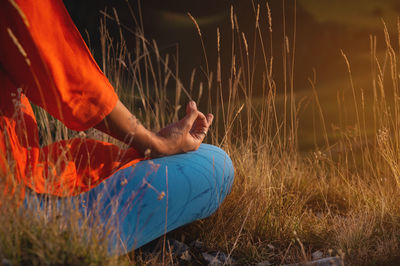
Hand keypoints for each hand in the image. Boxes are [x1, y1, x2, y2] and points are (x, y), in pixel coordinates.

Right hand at [95, 100, 212, 157]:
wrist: (154, 146)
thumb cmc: (170, 138)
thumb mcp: (184, 125)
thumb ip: (191, 114)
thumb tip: (193, 103)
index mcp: (195, 143)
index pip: (204, 128)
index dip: (201, 117)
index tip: (193, 110)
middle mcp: (189, 144)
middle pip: (199, 130)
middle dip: (202, 121)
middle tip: (210, 115)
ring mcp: (181, 141)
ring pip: (191, 129)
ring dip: (193, 120)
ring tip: (196, 115)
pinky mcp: (173, 139)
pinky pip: (183, 130)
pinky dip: (185, 123)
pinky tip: (184, 120)